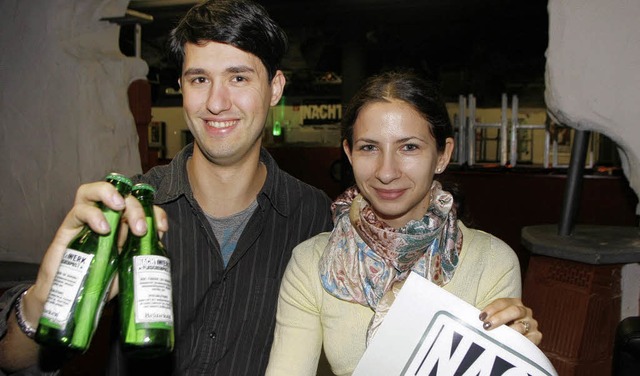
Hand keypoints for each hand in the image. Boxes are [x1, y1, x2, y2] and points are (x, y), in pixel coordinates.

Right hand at [24, 180, 167, 324]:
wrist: (70, 297)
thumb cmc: (101, 280)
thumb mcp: (127, 266)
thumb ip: (139, 252)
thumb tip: (157, 241)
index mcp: (124, 225)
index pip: (142, 206)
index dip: (154, 212)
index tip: (161, 228)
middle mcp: (106, 218)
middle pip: (122, 196)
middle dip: (135, 208)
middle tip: (140, 229)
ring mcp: (86, 220)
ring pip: (94, 190)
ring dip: (110, 193)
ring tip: (119, 206)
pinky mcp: (68, 228)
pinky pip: (78, 211)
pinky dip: (93, 215)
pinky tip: (103, 229)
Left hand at [479, 298, 541, 344]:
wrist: (515, 341)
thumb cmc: (500, 327)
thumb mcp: (493, 319)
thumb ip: (486, 317)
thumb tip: (471, 316)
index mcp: (514, 303)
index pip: (502, 302)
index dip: (492, 309)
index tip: (481, 317)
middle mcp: (525, 311)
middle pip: (514, 311)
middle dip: (499, 318)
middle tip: (487, 326)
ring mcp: (532, 323)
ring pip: (521, 326)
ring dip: (507, 332)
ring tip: (496, 338)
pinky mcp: (536, 336)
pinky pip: (528, 340)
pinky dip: (518, 343)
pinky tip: (509, 345)